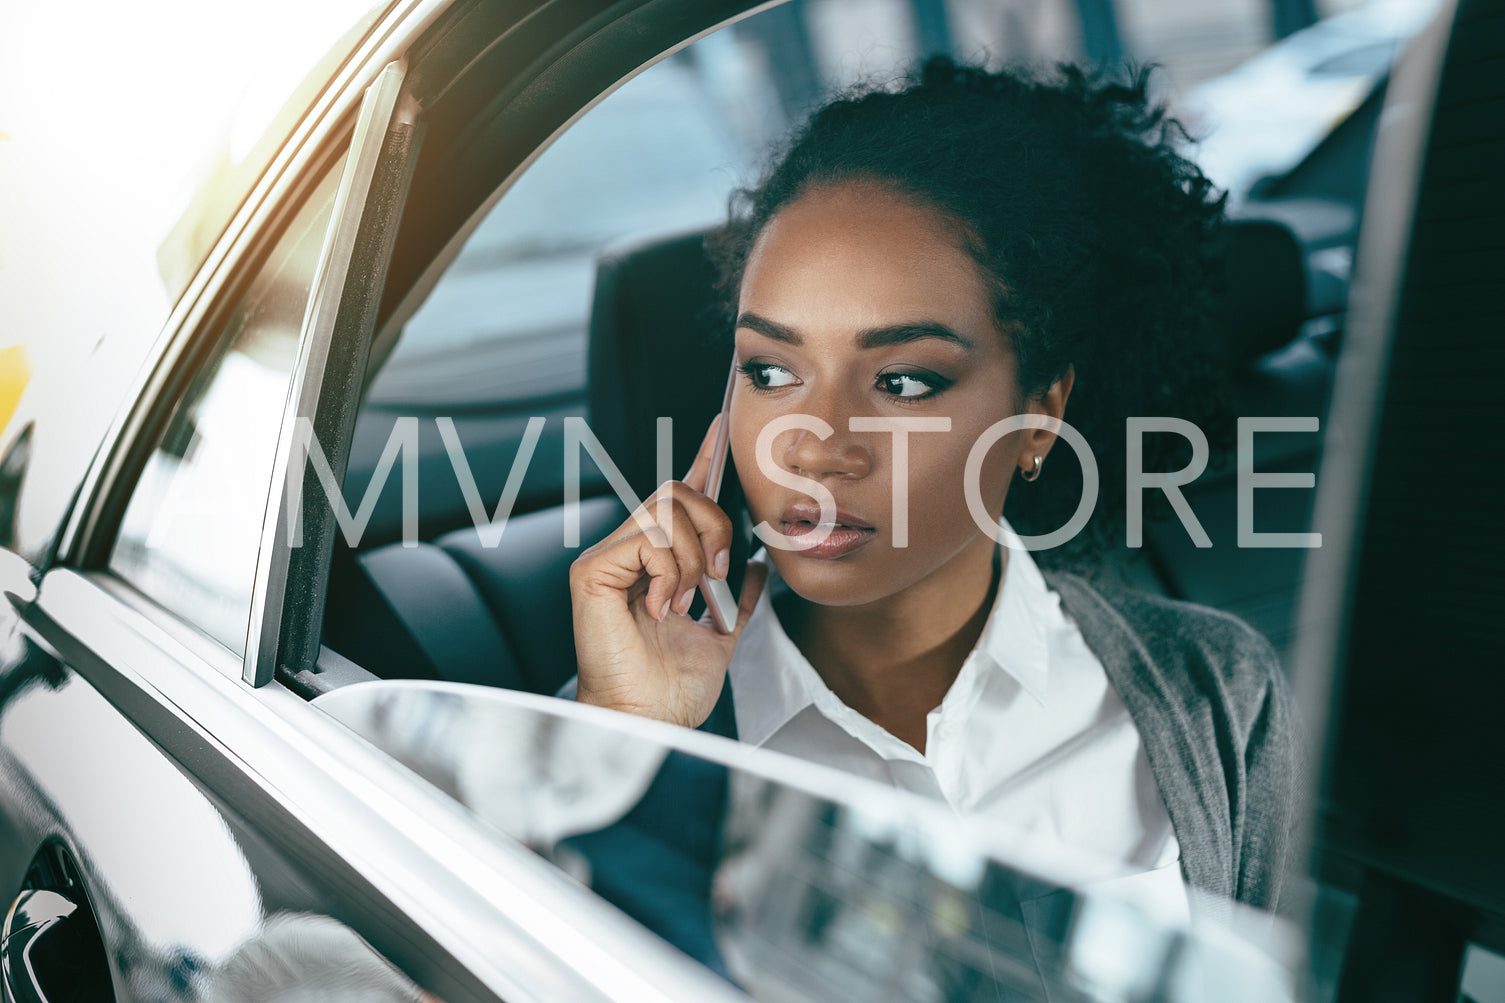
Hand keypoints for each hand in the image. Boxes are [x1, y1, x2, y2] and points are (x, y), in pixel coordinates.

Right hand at [569, 416, 766, 727]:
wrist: (650, 721)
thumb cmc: (672, 689)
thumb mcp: (720, 636)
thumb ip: (735, 599)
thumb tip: (753, 566)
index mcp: (657, 563)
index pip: (678, 496)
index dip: (701, 458)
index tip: (721, 426)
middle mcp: (628, 553)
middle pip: (676, 492)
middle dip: (713, 525)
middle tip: (716, 576)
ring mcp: (607, 559)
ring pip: (666, 511)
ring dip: (693, 557)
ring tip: (685, 601)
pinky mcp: (592, 572)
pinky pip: (647, 540)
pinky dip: (669, 573)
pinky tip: (663, 607)